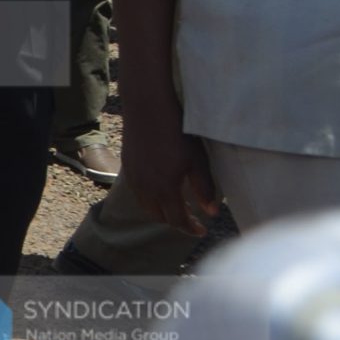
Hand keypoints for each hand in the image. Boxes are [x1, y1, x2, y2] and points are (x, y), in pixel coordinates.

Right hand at [120, 90, 217, 237]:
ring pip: (146, 206)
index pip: (177, 220)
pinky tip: (161, 190)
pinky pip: (138, 193)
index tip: (202, 230)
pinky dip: (150, 200)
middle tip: (192, 220)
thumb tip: (212, 212)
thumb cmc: (177, 132)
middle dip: (176, 222)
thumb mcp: (197, 161)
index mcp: (164, 188)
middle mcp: (145, 188)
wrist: (147, 108)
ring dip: (161, 212)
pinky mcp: (127, 167)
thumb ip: (204, 188)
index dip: (190, 228)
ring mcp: (133, 178)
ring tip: (177, 207)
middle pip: (159, 216)